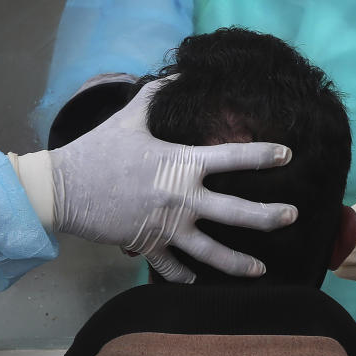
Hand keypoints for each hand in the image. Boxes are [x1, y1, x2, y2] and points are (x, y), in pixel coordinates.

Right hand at [49, 78, 297, 282]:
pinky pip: (174, 268)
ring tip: (261, 271)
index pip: (233, 158)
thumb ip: (155, 96)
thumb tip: (176, 73)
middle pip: (237, 212)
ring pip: (212, 252)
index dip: (263, 155)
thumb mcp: (129, 118)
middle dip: (269, 216)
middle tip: (292, 216)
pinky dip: (186, 277)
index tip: (287, 155)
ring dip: (239, 264)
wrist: (62, 188)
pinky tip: (200, 283)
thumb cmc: (97, 150)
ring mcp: (168, 227)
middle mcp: (182, 199)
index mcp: (181, 165)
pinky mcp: (149, 246)